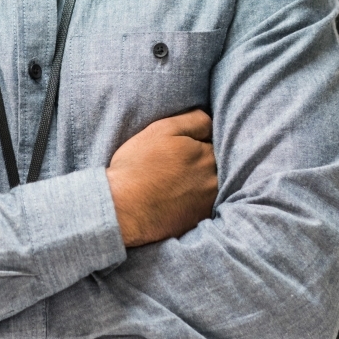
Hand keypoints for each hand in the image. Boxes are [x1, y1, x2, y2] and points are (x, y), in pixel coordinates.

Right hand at [106, 110, 216, 246]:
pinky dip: (196, 199)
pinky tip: (178, 197)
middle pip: (216, 164)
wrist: (122, 207)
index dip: (198, 142)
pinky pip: (206, 204)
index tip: (181, 148)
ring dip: (202, 180)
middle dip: (202, 161)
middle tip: (177, 165)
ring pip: (213, 184)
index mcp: (207, 153)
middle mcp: (214, 178)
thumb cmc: (138, 165)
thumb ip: (194, 120)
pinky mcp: (200, 219)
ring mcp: (209, 201)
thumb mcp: (162, 129)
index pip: (215, 142)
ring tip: (178, 182)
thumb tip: (212, 122)